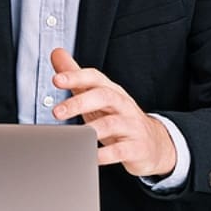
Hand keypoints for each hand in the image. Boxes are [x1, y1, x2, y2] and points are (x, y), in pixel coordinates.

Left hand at [50, 48, 176, 177]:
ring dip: (92, 129)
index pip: (94, 78)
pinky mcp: (136, 148)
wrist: (153, 144)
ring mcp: (131, 126)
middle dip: (79, 102)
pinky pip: (121, 150)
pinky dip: (105, 154)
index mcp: (111, 91)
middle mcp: (123, 105)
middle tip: (57, 112)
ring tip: (75, 135)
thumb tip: (56, 53)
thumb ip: (77, 77)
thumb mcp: (97, 96)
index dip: (76, 77)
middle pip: (104, 96)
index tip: (56, 80)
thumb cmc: (118, 117)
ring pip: (113, 123)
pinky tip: (91, 157)